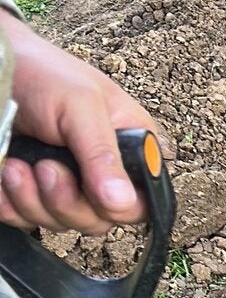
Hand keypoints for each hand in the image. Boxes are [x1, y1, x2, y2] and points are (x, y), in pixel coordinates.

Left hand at [0, 14, 155, 233]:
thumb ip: (102, 154)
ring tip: (15, 166)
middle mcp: (100, 172)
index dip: (118, 207)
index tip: (93, 191)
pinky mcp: (30, 192)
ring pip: (60, 223)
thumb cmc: (42, 74)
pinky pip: (25, 220)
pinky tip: (4, 175)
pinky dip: (10, 205)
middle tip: (45, 168)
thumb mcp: (80, 105)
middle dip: (66, 201)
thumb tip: (122, 202)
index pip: (140, 202)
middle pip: (98, 221)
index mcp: (129, 148)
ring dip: (32, 200)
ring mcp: (65, 185)